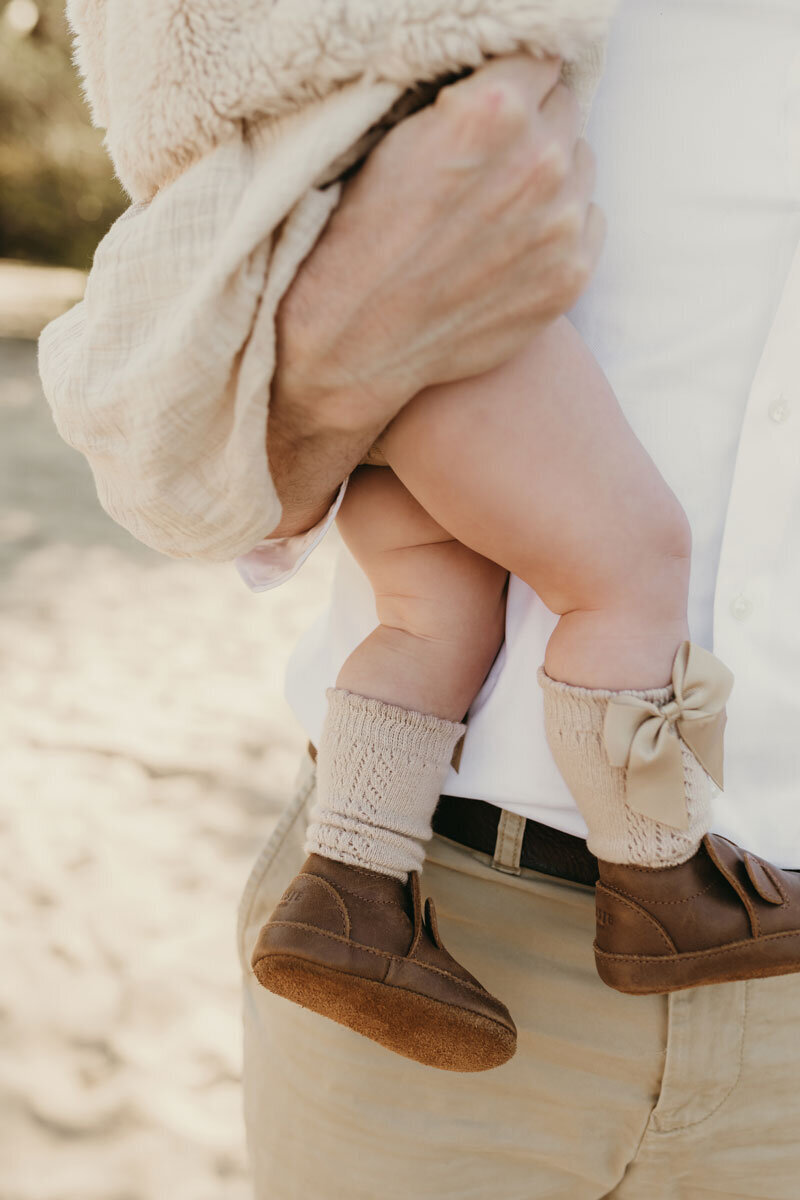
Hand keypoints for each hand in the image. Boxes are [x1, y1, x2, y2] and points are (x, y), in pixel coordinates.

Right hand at [268, 55, 603, 535]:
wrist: (355, 342)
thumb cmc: (359, 239)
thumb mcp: (396, 138)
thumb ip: (465, 101)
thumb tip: (506, 79)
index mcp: (495, 111)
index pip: (541, 58)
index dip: (512, 82)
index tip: (495, 105)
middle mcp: (541, 161)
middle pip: (565, 108)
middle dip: (532, 125)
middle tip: (489, 163)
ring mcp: (562, 225)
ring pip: (581, 165)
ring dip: (550, 176)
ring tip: (499, 210)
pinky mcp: (571, 277)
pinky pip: (589, 221)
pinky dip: (561, 227)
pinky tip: (515, 246)